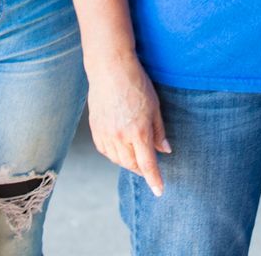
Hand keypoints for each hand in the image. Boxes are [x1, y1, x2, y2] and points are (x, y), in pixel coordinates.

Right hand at [86, 55, 169, 195]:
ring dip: (128, 162)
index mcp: (138, 131)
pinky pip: (105, 150)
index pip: (147, 164)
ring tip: (136, 156)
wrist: (110, 68)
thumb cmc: (136, 84)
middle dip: (142, 169)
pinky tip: (120, 149)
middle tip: (149, 167)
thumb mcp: (155, 106)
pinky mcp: (95, 129)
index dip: (154, 180)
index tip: (159, 191)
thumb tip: (165, 150)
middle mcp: (120, 136)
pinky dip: (114, 154)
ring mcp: (106, 133)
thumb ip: (159, 131)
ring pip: (117, 160)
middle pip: (131, 164)